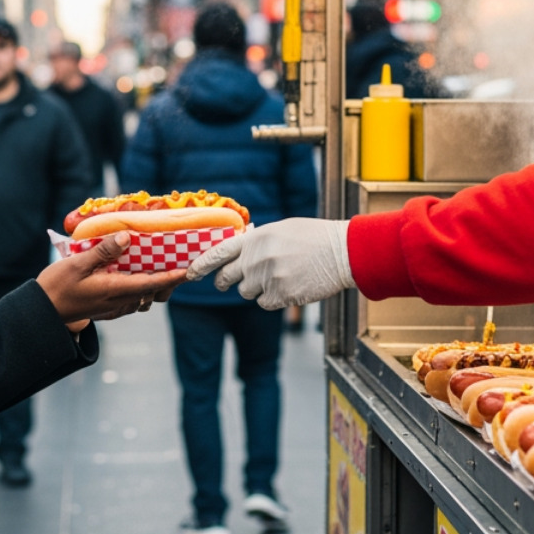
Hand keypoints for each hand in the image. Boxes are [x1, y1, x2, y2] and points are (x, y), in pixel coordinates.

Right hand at [35, 232, 186, 328]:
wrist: (43, 313)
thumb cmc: (56, 287)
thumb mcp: (76, 263)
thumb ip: (103, 251)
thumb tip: (128, 237)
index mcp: (114, 290)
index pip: (152, 283)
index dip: (174, 277)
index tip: (191, 269)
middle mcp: (118, 302)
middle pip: (153, 292)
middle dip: (169, 281)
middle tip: (181, 262)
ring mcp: (114, 308)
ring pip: (144, 298)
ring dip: (155, 286)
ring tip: (162, 267)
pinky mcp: (108, 309)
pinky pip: (133, 300)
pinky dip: (142, 289)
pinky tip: (136, 276)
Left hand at [186, 218, 354, 309]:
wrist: (343, 251)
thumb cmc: (314, 237)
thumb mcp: (281, 229)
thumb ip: (256, 241)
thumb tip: (236, 252)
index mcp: (255, 238)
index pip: (218, 252)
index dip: (201, 264)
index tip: (190, 273)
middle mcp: (257, 257)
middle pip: (226, 278)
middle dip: (226, 282)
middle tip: (230, 282)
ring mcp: (268, 277)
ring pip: (246, 293)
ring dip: (256, 289)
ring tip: (279, 276)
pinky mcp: (281, 295)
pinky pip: (264, 303)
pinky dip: (273, 299)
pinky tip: (289, 286)